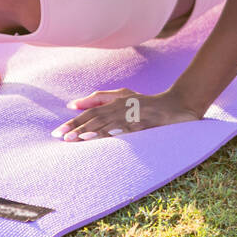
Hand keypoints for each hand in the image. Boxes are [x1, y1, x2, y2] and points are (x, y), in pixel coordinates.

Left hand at [50, 88, 201, 140]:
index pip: (91, 111)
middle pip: (95, 116)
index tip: (58, 131)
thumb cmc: (147, 104)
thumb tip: (74, 104)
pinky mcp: (142, 124)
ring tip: (71, 139)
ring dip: (87, 130)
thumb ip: (101, 98)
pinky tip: (95, 138)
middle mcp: (123, 106)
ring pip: (106, 122)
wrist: (178, 106)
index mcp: (118, 100)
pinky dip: (108, 133)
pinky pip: (122, 130)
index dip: (75, 120)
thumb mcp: (124, 98)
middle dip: (75, 126)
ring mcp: (132, 115)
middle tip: (58, 136)